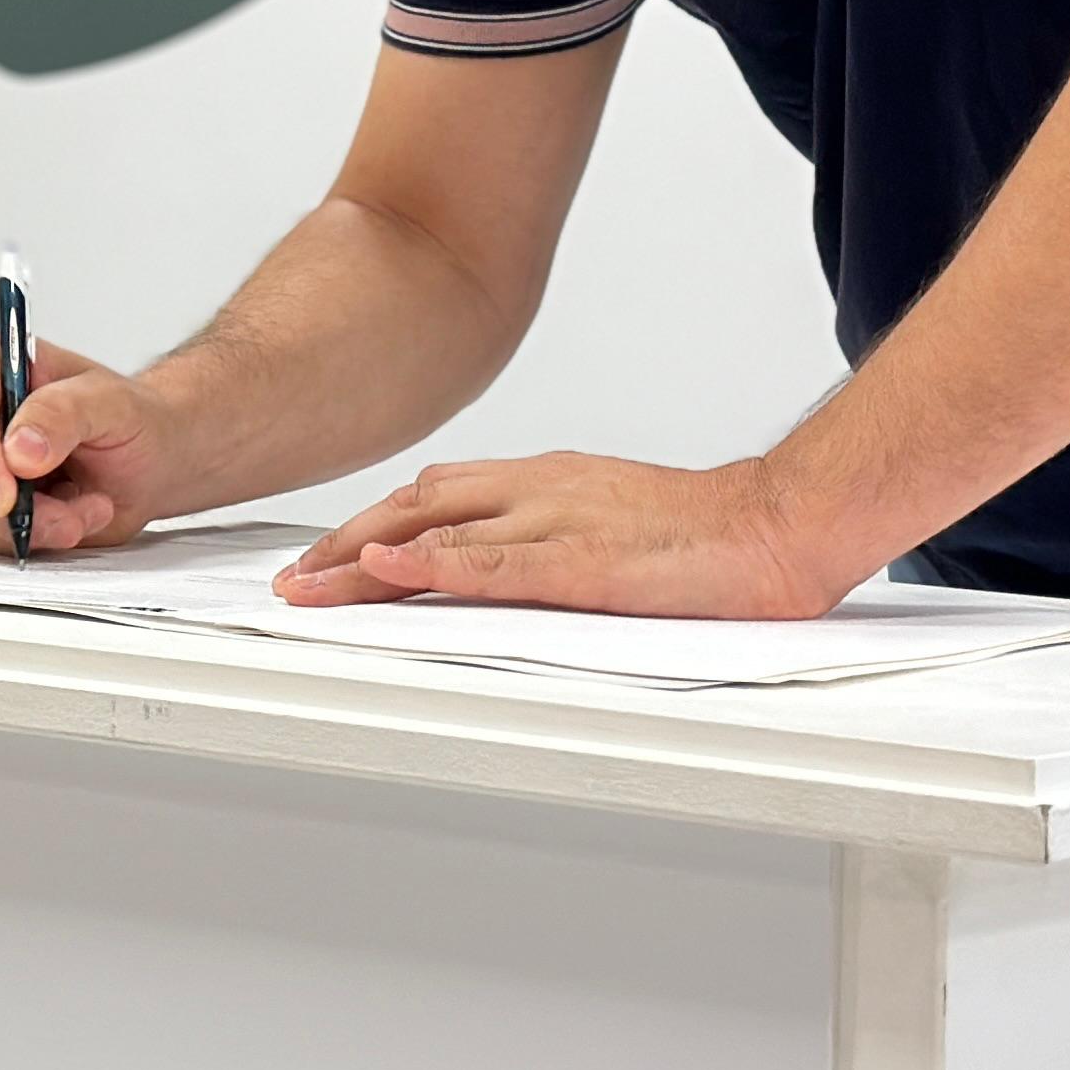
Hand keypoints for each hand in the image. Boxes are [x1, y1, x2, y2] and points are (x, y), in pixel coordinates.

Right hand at [0, 336, 186, 556]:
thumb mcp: (112, 404)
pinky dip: (32, 540)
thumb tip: (17, 450)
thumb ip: (63, 415)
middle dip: (10, 508)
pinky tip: (72, 518)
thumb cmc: (135, 420)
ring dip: (30, 527)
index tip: (7, 497)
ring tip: (86, 508)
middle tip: (70, 517)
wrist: (153, 460)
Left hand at [275, 452, 871, 618]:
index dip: (370, 526)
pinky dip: (431, 567)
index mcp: (542, 481)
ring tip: (306, 587)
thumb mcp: (605, 523)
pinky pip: (492, 562)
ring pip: (435, 533)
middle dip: (343, 547)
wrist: (777, 524)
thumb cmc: (700, 535)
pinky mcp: (582, 560)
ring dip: (360, 563)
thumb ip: (547, 538)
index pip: (432, 497)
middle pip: (414, 510)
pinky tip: (386, 572)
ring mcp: (556, 520)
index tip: (324, 557)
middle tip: (292, 582)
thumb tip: (493, 567)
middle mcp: (536, 489)